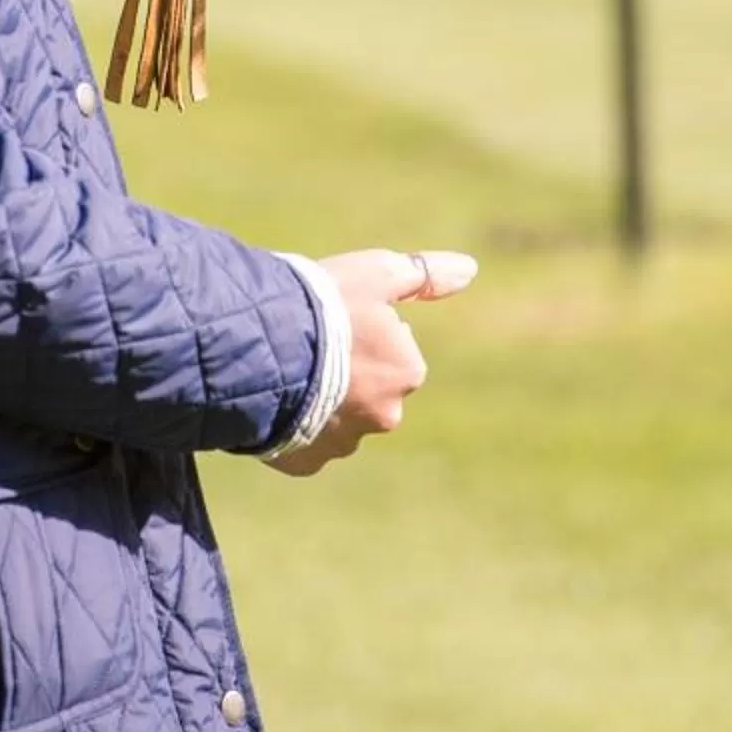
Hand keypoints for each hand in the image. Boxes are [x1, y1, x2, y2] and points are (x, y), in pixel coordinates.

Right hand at [264, 247, 478, 477]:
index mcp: (407, 373)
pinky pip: (302, 444)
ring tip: (289, 372)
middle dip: (346, 373)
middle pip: (368, 389)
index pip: (393, 350)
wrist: (263, 352)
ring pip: (335, 419)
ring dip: (318, 401)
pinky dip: (292, 427)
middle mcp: (384, 416)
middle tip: (313, 345)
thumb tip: (468, 269)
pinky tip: (275, 401)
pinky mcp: (304, 462)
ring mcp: (343, 445)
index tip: (338, 320)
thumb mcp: (378, 274)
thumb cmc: (325, 307)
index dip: (363, 331)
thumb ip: (424, 275)